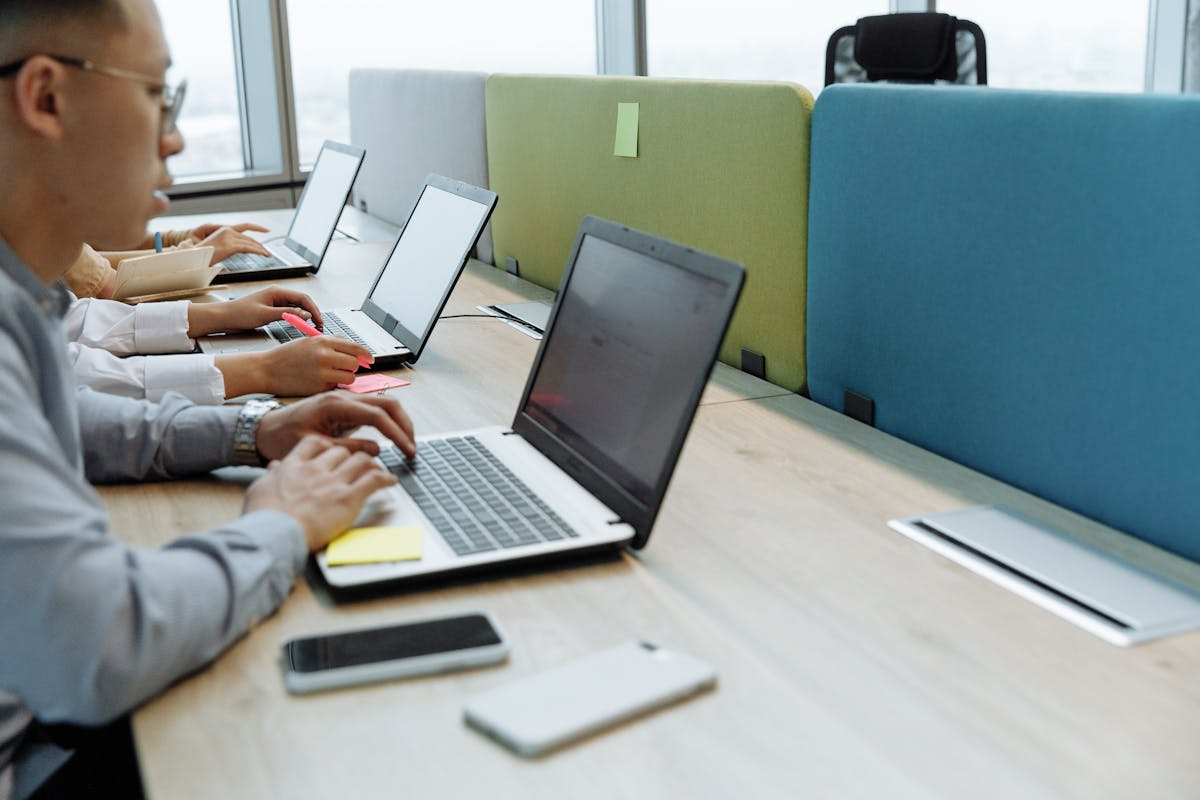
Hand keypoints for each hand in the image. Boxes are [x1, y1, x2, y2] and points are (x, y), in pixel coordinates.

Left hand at [187, 285, 323, 335]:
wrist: (224, 317)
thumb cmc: (240, 314)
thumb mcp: (266, 315)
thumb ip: (287, 314)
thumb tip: (305, 315)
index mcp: (277, 291)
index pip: (303, 298)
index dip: (314, 310)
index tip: (319, 321)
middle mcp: (277, 294)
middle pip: (302, 301)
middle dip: (312, 313)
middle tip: (319, 326)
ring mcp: (275, 301)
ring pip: (297, 307)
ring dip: (306, 315)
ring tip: (312, 326)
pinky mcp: (272, 308)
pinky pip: (290, 311)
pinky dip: (297, 317)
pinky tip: (300, 324)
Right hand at [189, 223, 270, 263]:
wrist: (194, 257)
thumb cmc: (206, 255)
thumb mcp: (222, 246)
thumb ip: (234, 245)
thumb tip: (247, 249)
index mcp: (225, 229)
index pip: (245, 226)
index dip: (258, 228)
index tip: (267, 230)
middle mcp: (228, 231)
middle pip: (249, 238)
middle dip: (260, 245)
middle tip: (267, 252)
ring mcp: (229, 238)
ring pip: (250, 243)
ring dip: (261, 250)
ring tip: (267, 255)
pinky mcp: (230, 246)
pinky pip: (248, 248)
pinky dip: (258, 251)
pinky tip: (263, 254)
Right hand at [216, 336, 372, 397]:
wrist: (265, 369)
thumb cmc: (285, 356)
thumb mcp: (308, 342)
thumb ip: (330, 342)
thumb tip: (350, 345)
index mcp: (323, 341)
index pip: (355, 347)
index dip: (366, 354)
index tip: (370, 359)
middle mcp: (324, 356)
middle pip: (355, 363)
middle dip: (352, 367)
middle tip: (343, 369)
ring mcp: (322, 372)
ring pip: (349, 377)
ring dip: (345, 378)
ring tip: (331, 376)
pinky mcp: (318, 388)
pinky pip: (336, 388)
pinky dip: (332, 387)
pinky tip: (319, 382)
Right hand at [243, 435, 396, 550]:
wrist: (274, 533)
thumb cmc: (264, 517)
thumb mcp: (260, 489)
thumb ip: (271, 476)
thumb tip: (275, 467)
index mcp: (294, 466)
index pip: (315, 443)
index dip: (328, 446)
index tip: (333, 452)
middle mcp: (316, 469)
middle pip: (342, 451)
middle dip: (352, 456)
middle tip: (358, 464)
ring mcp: (334, 482)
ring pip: (361, 461)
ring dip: (372, 465)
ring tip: (377, 470)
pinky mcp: (348, 498)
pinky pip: (374, 480)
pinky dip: (385, 479)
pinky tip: (390, 481)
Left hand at [255, 391, 415, 461]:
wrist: (261, 429)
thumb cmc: (280, 437)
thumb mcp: (314, 447)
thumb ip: (347, 449)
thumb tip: (376, 451)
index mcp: (335, 404)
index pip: (378, 416)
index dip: (397, 434)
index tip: (408, 450)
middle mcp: (342, 397)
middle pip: (387, 403)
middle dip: (405, 424)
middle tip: (413, 446)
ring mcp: (344, 399)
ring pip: (383, 403)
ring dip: (398, 421)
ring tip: (406, 443)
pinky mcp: (344, 407)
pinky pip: (373, 409)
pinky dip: (387, 421)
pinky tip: (392, 436)